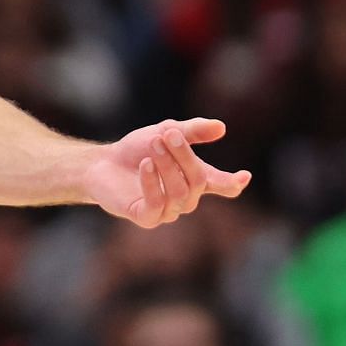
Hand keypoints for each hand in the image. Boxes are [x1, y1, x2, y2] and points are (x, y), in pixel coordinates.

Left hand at [84, 118, 250, 226]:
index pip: (222, 186)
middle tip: (167, 134)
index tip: (244, 176)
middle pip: (198, 182)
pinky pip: (157, 204)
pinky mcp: (146, 218)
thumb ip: (192, 131)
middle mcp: (186, 198)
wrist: (102, 163)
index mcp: (195, 179)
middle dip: (184, 156)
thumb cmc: (137, 149)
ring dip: (166, 165)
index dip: (233, 183)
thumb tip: (221, 127)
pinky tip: (146, 164)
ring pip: (180, 193)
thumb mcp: (165, 132)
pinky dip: (152, 183)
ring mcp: (167, 210)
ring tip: (154, 143)